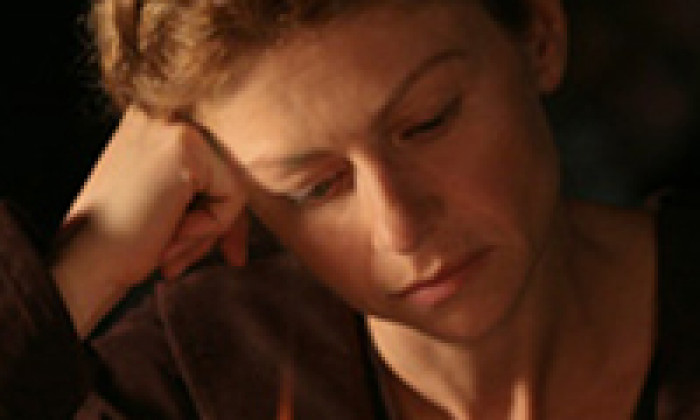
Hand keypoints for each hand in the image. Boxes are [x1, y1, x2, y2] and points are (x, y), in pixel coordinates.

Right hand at [52, 107, 245, 336]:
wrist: (85, 266)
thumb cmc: (124, 241)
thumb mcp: (175, 208)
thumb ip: (212, 200)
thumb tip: (253, 226)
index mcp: (154, 118)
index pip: (217, 162)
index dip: (220, 212)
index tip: (223, 251)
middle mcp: (162, 108)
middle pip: (230, 169)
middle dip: (222, 223)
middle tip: (204, 261)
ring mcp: (172, 122)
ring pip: (235, 182)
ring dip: (210, 229)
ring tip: (167, 248)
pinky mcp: (184, 146)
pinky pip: (233, 195)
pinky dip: (211, 226)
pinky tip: (169, 235)